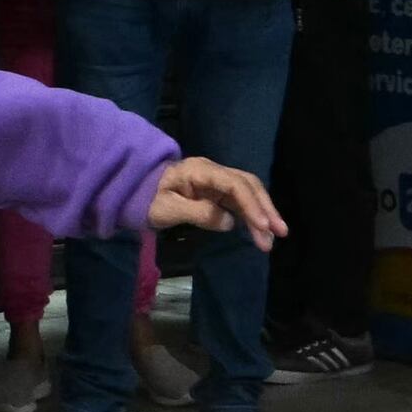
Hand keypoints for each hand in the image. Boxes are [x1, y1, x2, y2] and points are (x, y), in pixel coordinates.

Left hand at [145, 158, 285, 249]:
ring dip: (260, 216)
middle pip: (247, 186)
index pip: (234, 184)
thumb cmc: (144, 198)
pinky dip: (250, 217)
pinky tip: (258, 232)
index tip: (263, 225)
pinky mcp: (216, 192)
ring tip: (269, 241)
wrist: (133, 191)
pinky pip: (238, 202)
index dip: (251, 204)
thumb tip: (229, 222)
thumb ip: (198, 213)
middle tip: (279, 234)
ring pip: (246, 195)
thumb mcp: (165, 209)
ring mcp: (215, 181)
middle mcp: (212, 172)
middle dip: (265, 209)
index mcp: (199, 170)